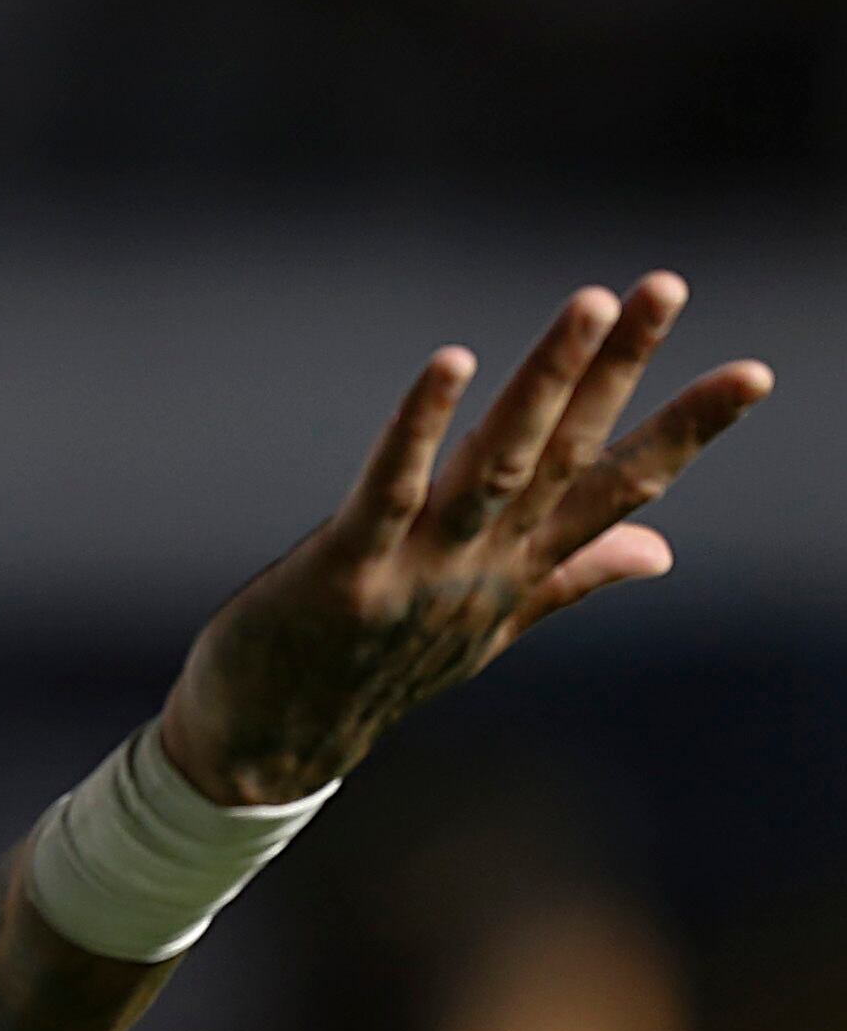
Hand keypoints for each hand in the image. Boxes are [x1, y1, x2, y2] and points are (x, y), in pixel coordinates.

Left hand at [159, 273, 773, 805]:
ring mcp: (423, 570)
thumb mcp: (491, 623)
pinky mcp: (349, 569)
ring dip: (545, 382)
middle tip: (666, 286)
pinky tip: (452, 362)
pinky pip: (392, 487)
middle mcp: (488, 565)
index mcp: (524, 568)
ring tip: (589, 302)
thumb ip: (571, 575)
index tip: (753, 369)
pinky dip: (422, 426)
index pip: (623, 485)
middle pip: (568, 452)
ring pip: (499, 463)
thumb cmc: (381, 669)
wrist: (278, 744)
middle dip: (619, 367)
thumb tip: (662, 547)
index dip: (689, 429)